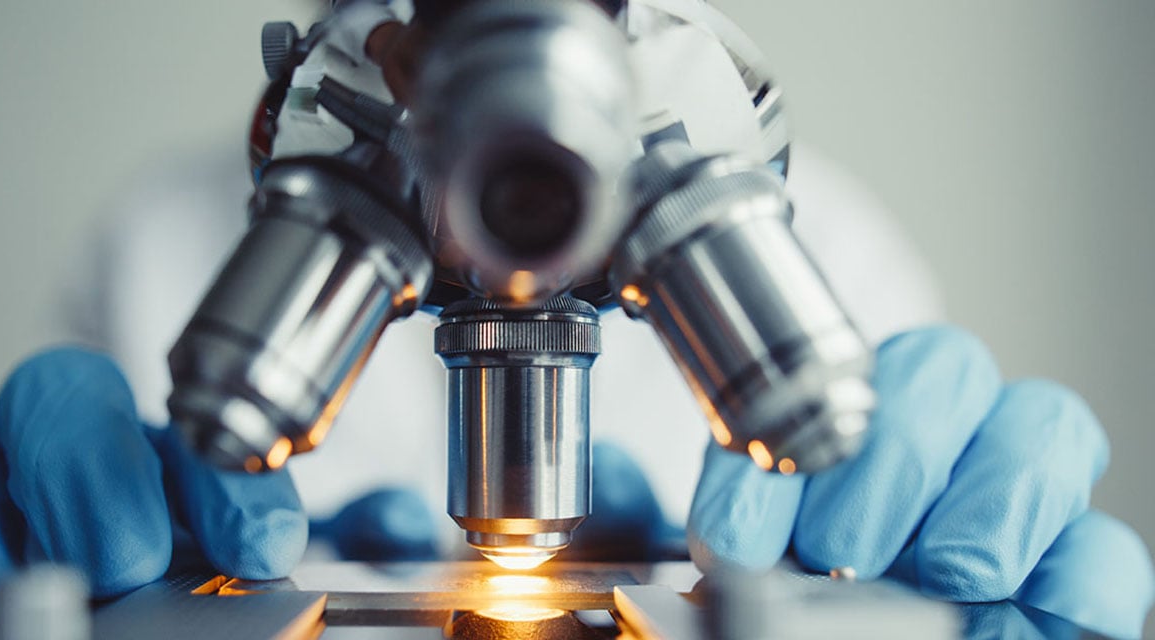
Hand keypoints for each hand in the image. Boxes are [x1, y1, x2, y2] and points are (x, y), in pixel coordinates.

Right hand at [0, 347, 437, 638]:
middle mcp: (66, 463)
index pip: (187, 423)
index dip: (224, 475)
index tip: (263, 541)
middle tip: (133, 556)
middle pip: (55, 397)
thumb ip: (350, 541)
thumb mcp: (280, 565)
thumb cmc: (211, 595)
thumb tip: (408, 528)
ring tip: (43, 594)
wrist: (123, 628)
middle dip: (93, 468)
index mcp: (167, 451)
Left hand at [687, 326, 1154, 638]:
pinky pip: (1108, 549)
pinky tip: (1019, 608)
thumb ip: (686, 517)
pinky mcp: (1070, 587)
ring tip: (940, 572)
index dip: (775, 448)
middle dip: (891, 450)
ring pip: (1044, 424)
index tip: (731, 535)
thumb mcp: (713, 581)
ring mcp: (1008, 516)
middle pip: (945, 367)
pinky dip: (1081, 570)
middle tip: (840, 547)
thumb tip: (611, 472)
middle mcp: (928, 462)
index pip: (818, 383)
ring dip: (991, 490)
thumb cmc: (776, 625)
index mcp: (834, 447)